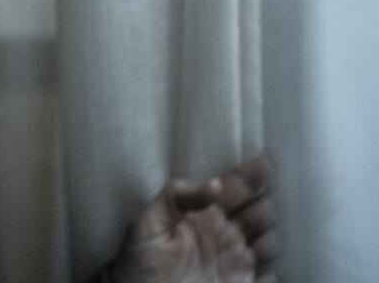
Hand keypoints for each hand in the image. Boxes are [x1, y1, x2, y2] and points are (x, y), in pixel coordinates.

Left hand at [104, 155, 278, 282]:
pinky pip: (269, 277)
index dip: (253, 173)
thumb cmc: (138, 262)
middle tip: (285, 189)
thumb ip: (177, 197)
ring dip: (279, 233)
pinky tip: (285, 263)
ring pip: (269, 242)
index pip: (234, 187)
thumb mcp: (148, 222)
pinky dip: (278, 270)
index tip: (273, 157)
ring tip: (290, 221)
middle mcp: (223, 235)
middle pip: (259, 212)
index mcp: (203, 214)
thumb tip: (215, 184)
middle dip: (271, 201)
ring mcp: (235, 262)